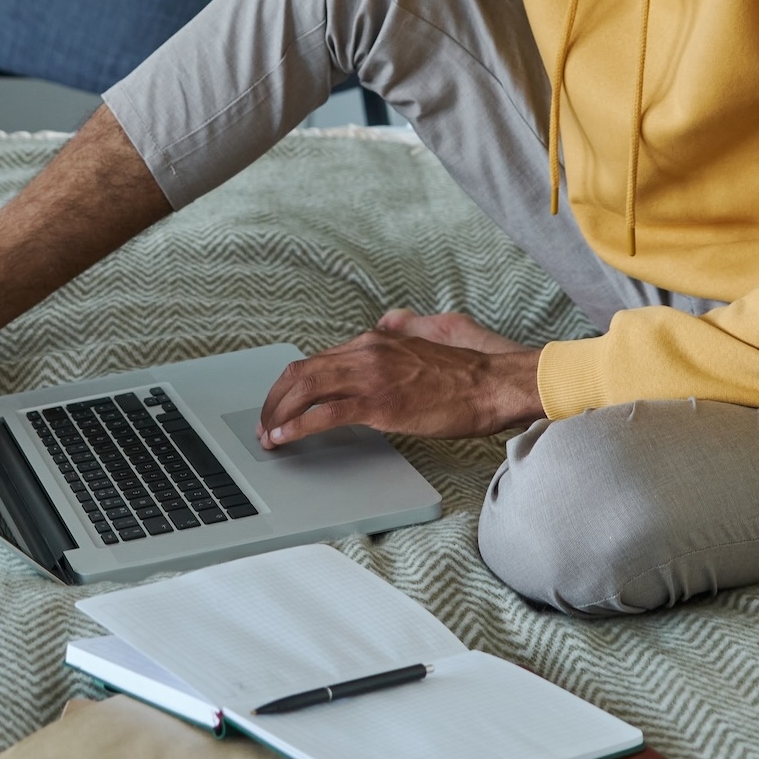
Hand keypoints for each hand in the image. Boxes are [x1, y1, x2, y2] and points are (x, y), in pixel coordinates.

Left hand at [257, 323, 544, 445]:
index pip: (319, 359)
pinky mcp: (379, 404)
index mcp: (377, 340)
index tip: (282, 402)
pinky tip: (285, 439)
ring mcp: (371, 377)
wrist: (495, 384)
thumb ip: (408, 325)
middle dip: (274, 399)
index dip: (293, 383)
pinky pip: (324, 415)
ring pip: (305, 390)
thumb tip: (390, 320)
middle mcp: (367, 352)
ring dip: (277, 414)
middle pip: (301, 371)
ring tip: (268, 435)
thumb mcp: (437, 330)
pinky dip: (296, 426)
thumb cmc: (471, 369)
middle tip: (264, 421)